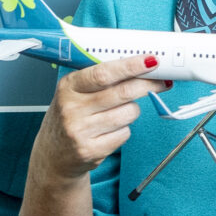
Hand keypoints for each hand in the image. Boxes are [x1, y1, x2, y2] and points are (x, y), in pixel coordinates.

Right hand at [29, 55, 165, 181]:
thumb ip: (101, 78)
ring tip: (119, 112)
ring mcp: (80, 131)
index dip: (131, 66)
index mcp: (68, 87)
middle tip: (161, 82)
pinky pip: (125, 134)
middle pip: (123, 93)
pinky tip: (110, 130)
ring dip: (132, 110)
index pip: (104, 73)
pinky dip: (124, 129)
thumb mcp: (75, 92)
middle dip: (148, 85)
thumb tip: (140, 65)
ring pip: (128, 113)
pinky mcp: (91, 151)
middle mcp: (72, 108)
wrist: (54, 155)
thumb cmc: (71, 116)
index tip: (151, 61)